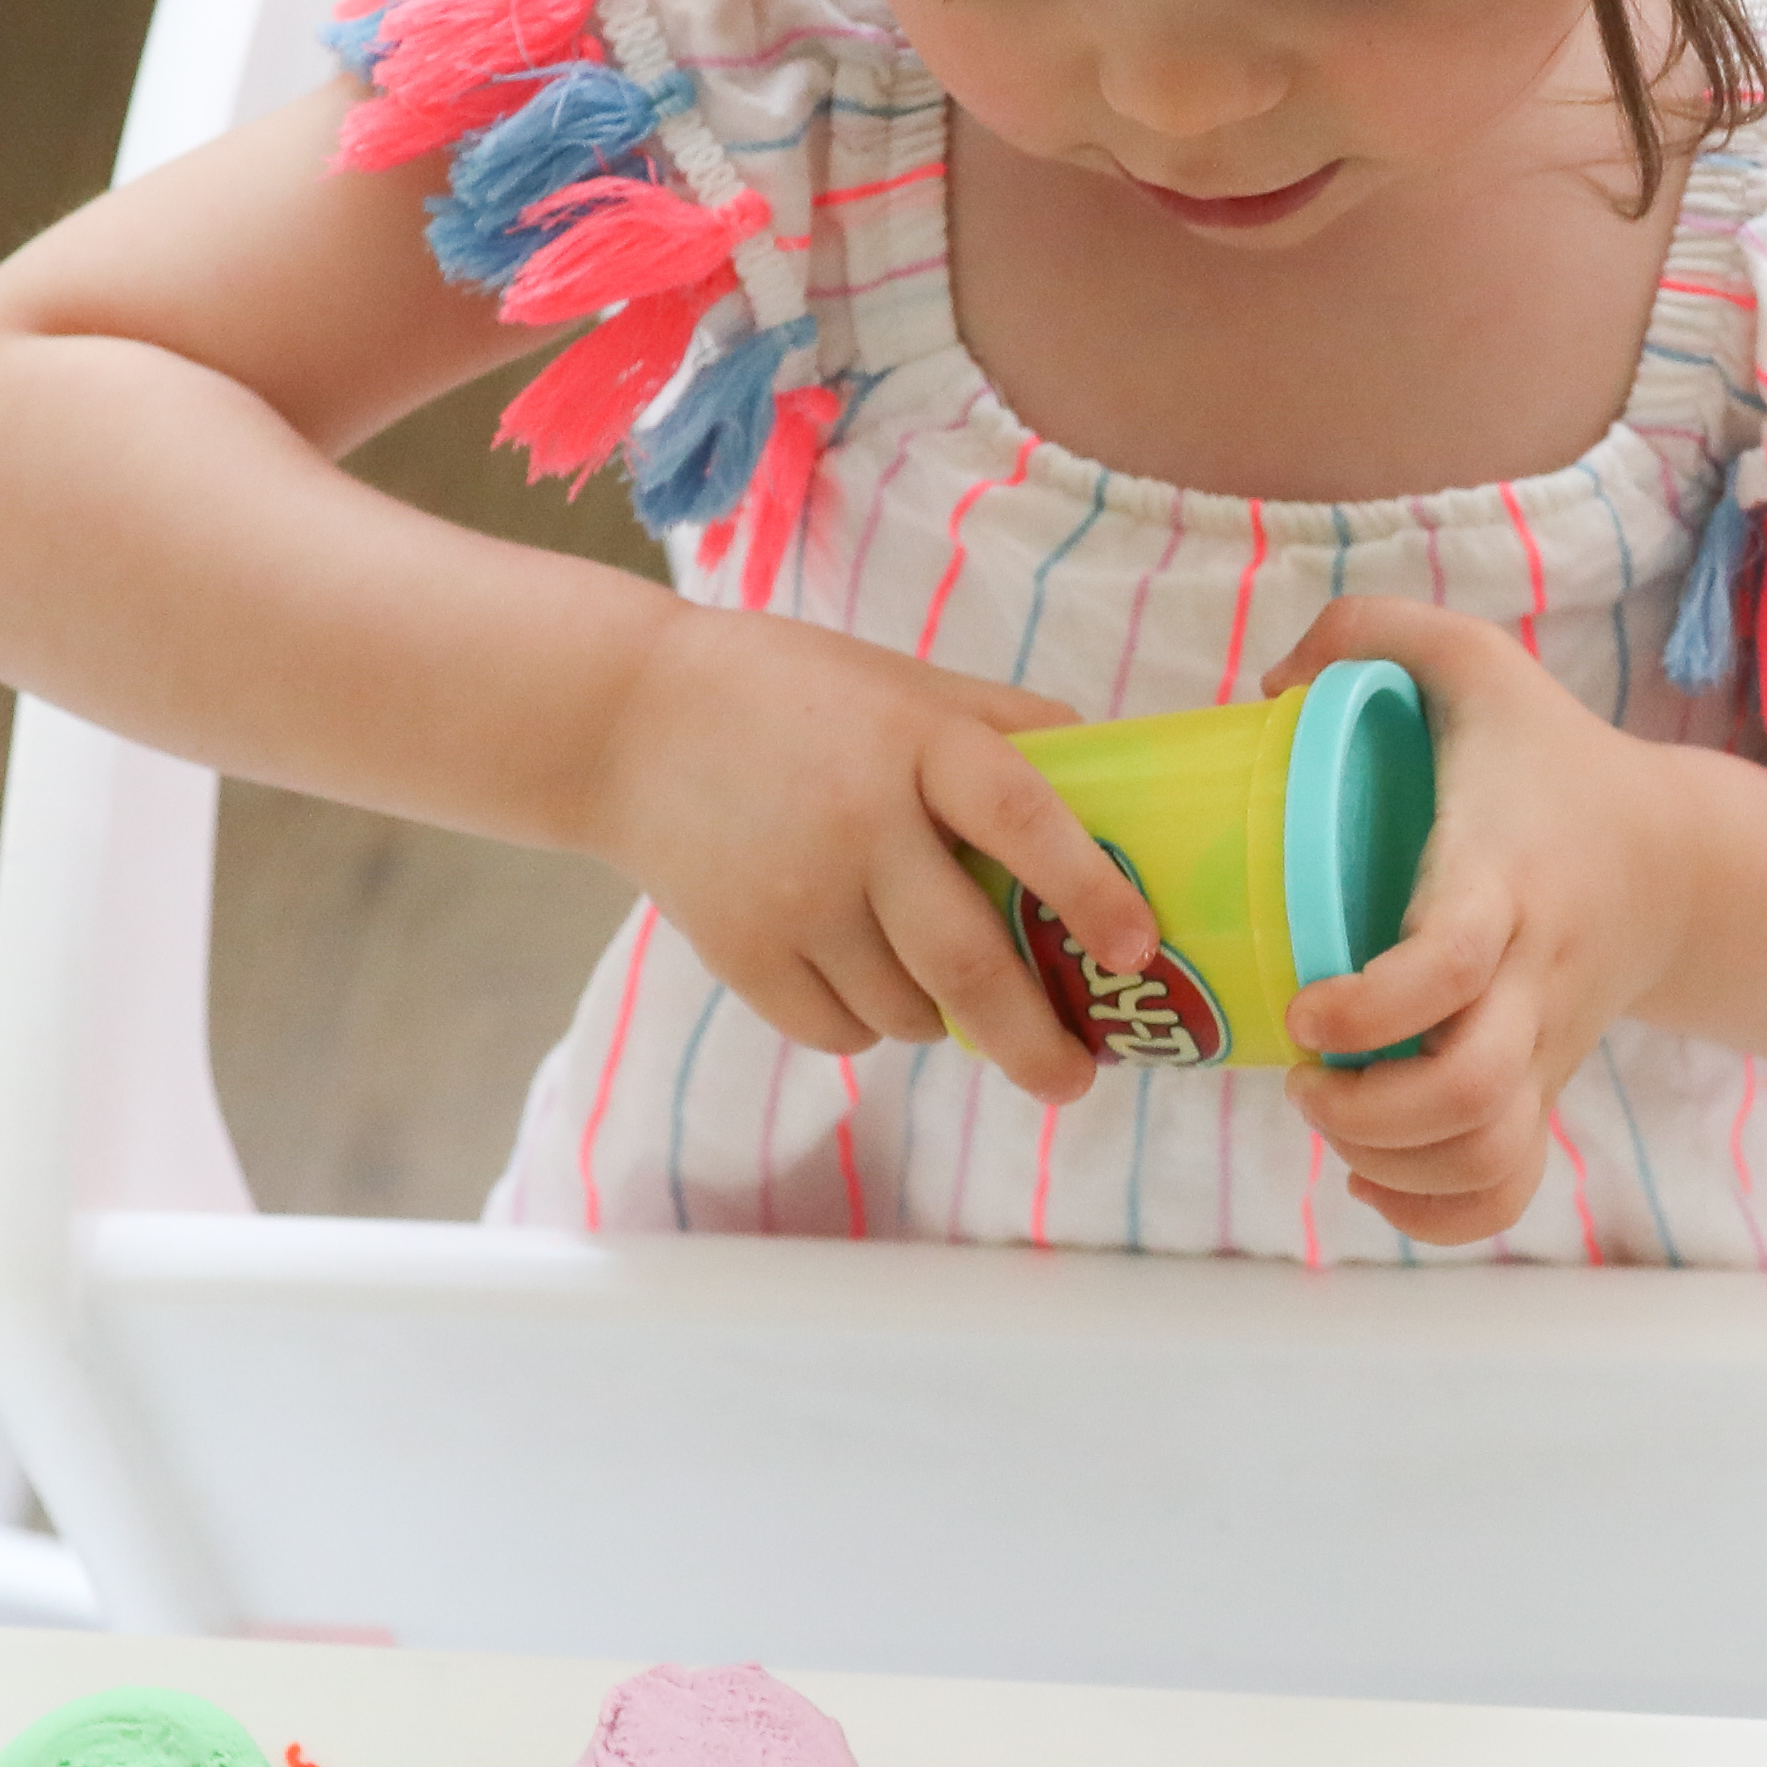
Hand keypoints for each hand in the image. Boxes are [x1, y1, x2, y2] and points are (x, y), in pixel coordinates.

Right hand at [583, 610, 1161, 1108]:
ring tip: (944, 982)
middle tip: (1075, 1081)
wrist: (628, 721)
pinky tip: (862, 974)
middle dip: (1033, 1039)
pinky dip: (871, 1025)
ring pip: (906, 1010)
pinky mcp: (739, 951)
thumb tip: (1122, 788)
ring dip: (946, 1018)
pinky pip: (838, 1032)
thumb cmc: (796, 698)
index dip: (1088, 887)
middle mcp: (858, 823)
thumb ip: (1005, 731)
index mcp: (916, 742)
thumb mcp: (906, 685)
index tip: (1139, 948)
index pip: (1020, 819)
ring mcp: (793, 896)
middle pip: (965, 961)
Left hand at [1266, 601, 1701, 1246]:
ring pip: (1489, 1156)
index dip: (1376, 1006)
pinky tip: (1373, 1178)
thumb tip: (1263, 685)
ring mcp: (1544, 1048)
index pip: (1454, 964)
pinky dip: (1437, 1213)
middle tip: (1305, 1076)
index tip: (1308, 1010)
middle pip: (1475, 1090)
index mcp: (1504, 877)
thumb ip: (1366, 633)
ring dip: (1393, 1165)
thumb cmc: (1544, 758)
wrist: (1673, 860)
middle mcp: (1534, 978)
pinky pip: (1506, 1191)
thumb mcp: (1471, 662)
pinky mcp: (1545, 1092)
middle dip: (1370, 1111)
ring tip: (1330, 1117)